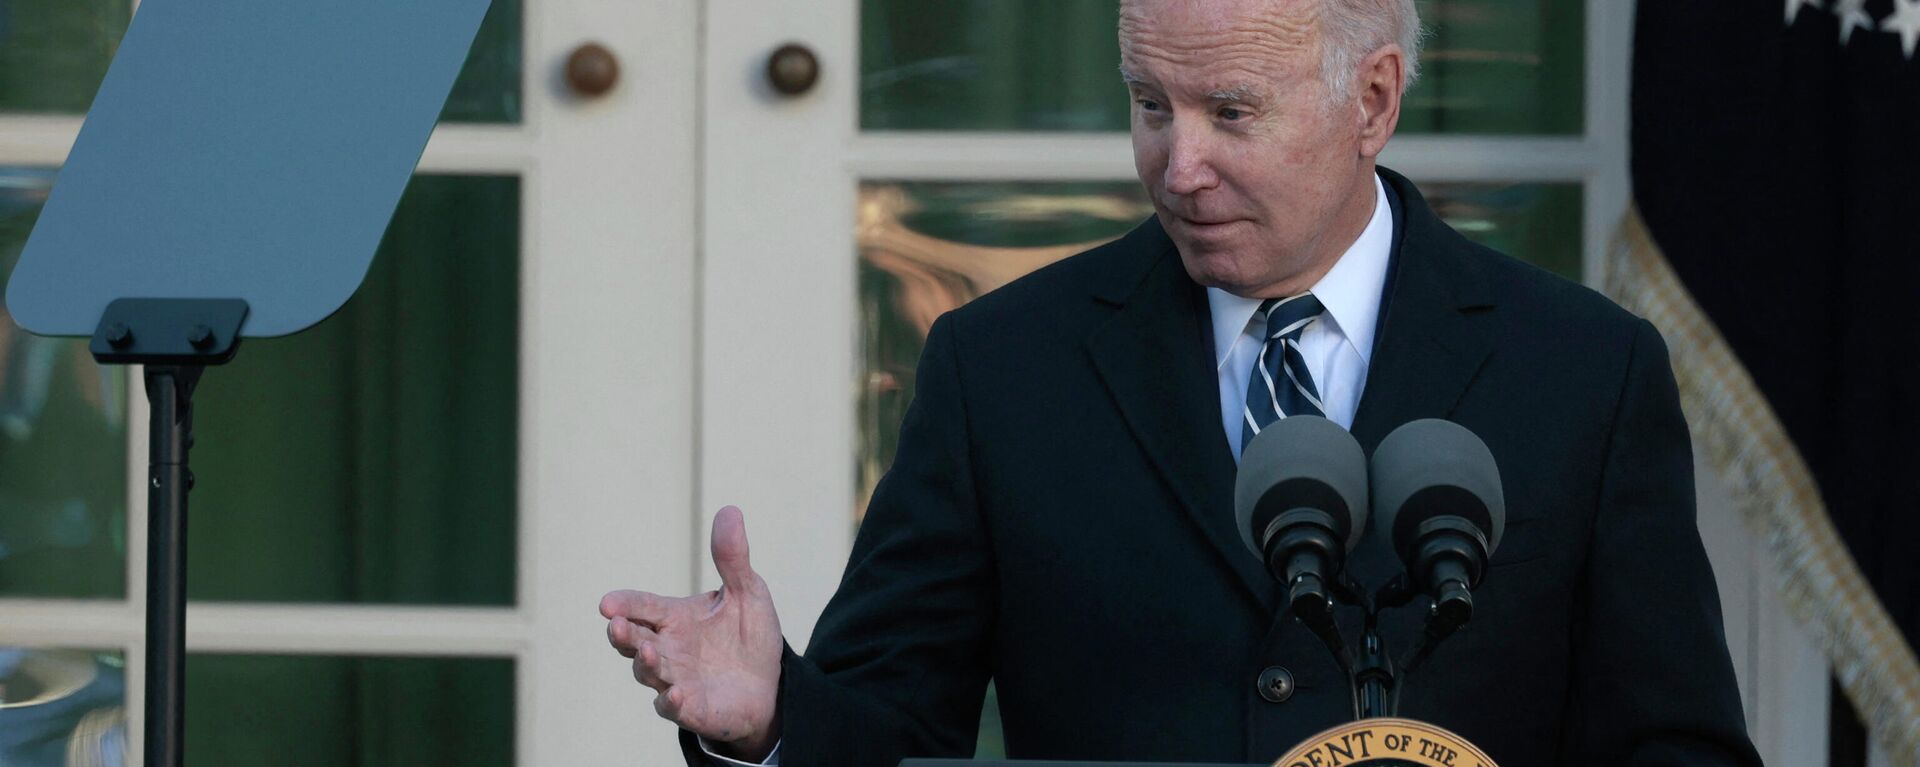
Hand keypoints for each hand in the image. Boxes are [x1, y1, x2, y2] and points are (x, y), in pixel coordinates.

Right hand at [601, 506, 783, 760]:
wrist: (770, 683)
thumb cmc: (749, 635)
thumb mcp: (748, 592)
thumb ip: (733, 558)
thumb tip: (730, 511)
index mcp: (673, 617)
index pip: (642, 606)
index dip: (624, 604)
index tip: (607, 602)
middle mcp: (666, 648)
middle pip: (632, 640)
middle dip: (622, 633)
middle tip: (615, 624)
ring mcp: (674, 679)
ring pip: (648, 672)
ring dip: (646, 663)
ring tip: (650, 652)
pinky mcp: (690, 708)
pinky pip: (672, 707)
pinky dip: (672, 701)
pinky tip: (677, 693)